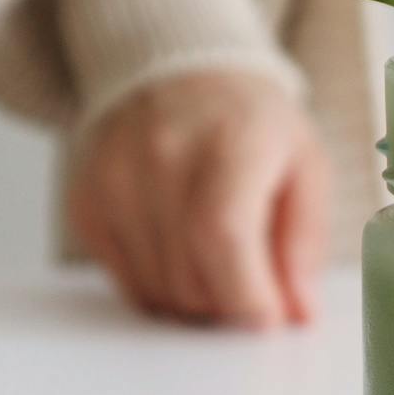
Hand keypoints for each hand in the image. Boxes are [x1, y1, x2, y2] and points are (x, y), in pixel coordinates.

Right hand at [68, 71, 331, 327]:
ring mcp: (114, 180)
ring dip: (197, 302)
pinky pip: (127, 284)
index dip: (248, 296)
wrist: (180, 77)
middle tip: (255, 288)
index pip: (223, 236)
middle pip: (190, 278)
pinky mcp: (86, 203)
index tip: (270, 317)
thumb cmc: (250, 127)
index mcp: (229, 141)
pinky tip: (182, 253)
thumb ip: (305, 242)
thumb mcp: (306, 168)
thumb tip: (298, 312)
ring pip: (158, 292)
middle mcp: (161, 157)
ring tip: (221, 263)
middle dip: (230, 305)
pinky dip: (161, 289)